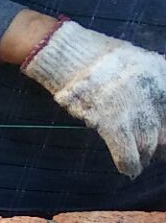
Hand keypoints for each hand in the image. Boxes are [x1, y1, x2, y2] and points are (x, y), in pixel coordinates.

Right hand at [24, 21, 165, 175]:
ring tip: (140, 161)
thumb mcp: (137, 58)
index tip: (162, 135)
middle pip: (164, 130)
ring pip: (148, 144)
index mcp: (161, 74)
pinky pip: (126, 150)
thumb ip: (153, 78)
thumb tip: (160, 101)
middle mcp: (153, 92)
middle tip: (153, 151)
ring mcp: (132, 108)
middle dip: (159, 145)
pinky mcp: (111, 121)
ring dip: (145, 156)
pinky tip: (128, 170)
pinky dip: (128, 163)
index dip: (165, 126)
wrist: (66, 52)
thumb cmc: (96, 54)